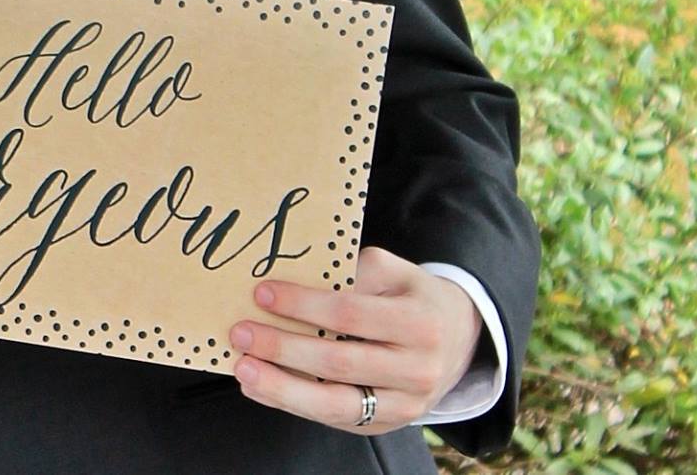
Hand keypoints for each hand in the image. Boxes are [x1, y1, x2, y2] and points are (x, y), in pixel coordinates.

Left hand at [229, 246, 480, 434]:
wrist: (457, 340)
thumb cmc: (412, 297)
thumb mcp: (393, 271)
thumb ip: (351, 272)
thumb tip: (292, 282)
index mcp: (420, 324)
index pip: (350, 315)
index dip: (303, 305)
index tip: (261, 293)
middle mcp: (417, 370)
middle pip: (339, 363)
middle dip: (283, 348)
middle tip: (240, 333)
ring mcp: (404, 405)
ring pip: (335, 404)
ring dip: (281, 388)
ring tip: (243, 369)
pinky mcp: (386, 425)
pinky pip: (334, 419)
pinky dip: (292, 404)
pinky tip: (260, 388)